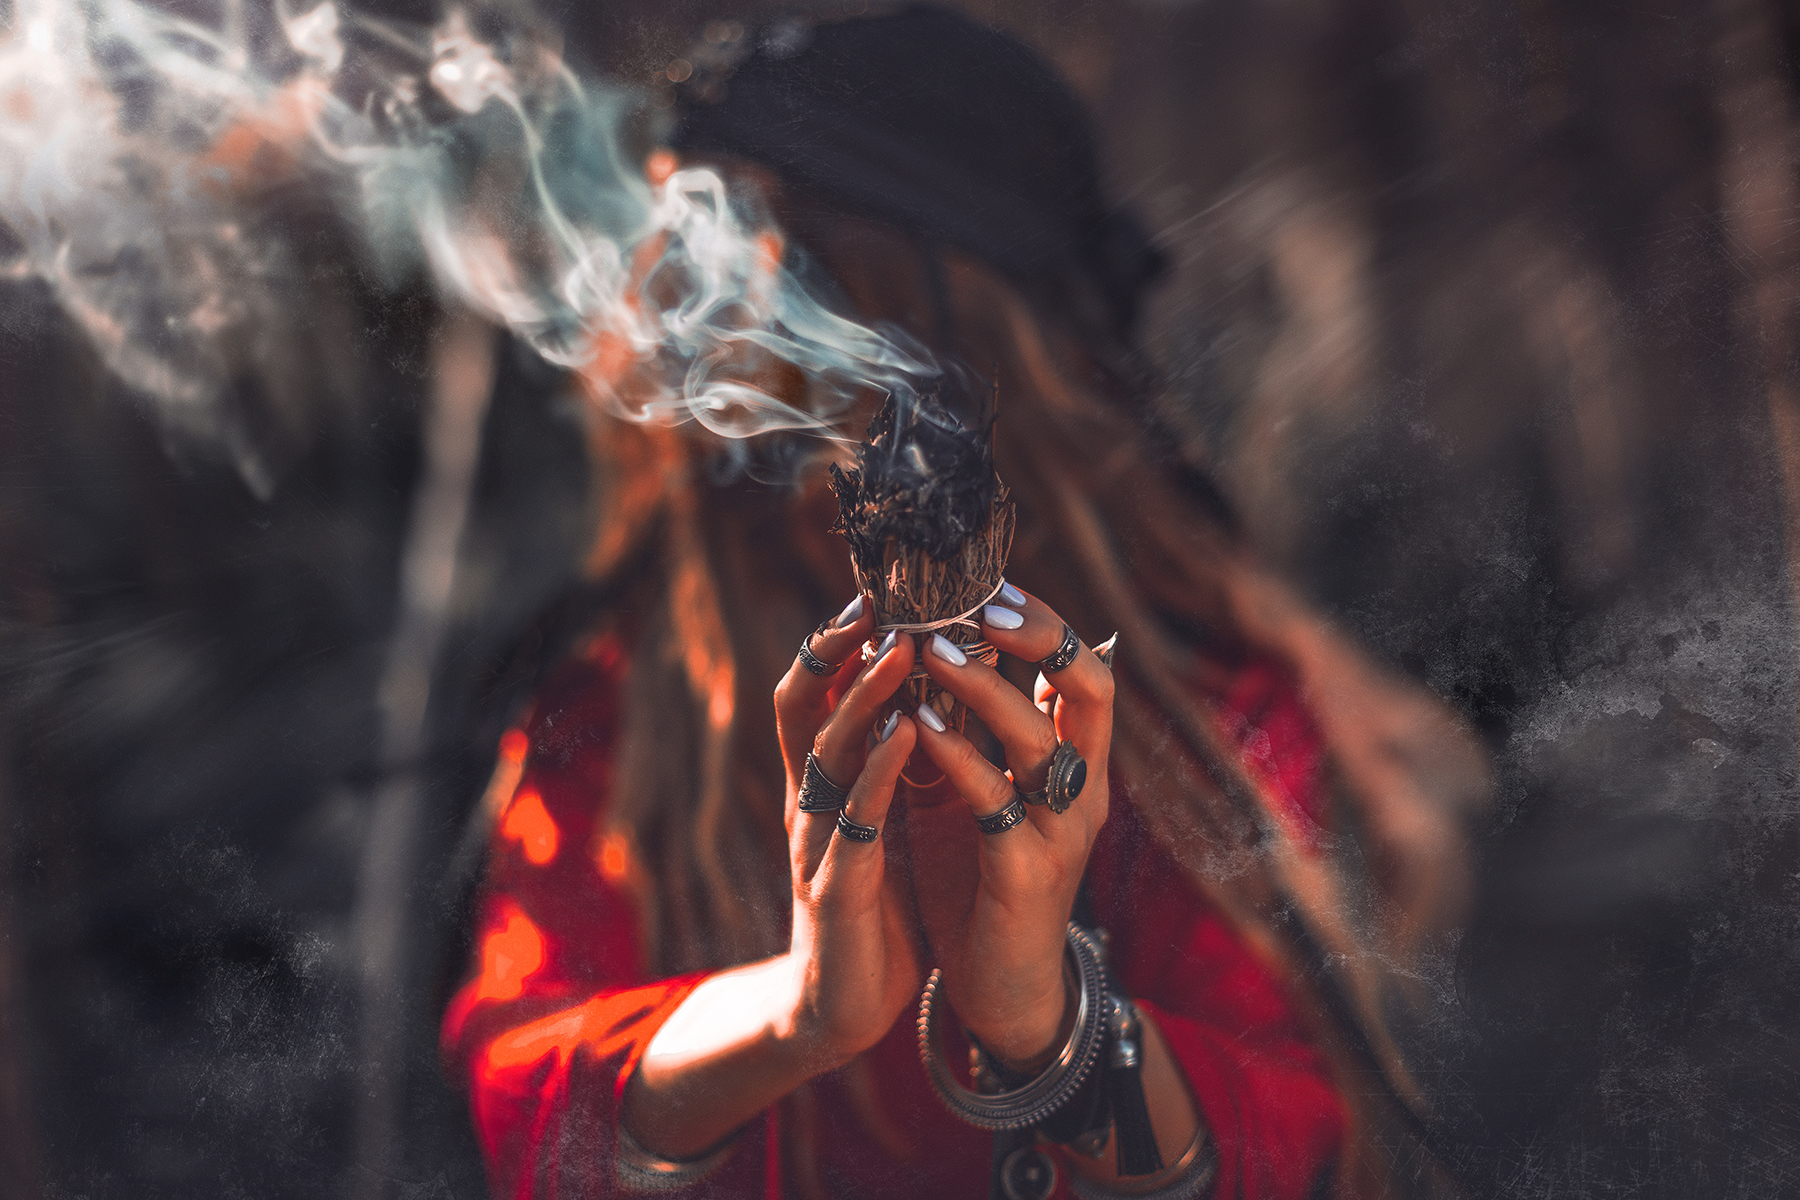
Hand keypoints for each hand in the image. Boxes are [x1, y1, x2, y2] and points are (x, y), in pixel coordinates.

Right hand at [773, 598, 924, 1067]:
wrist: (841, 1007)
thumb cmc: (872, 906)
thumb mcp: (878, 822)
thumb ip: (887, 763)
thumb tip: (923, 690)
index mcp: (823, 785)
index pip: (814, 693)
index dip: (836, 639)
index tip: (875, 588)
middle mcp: (810, 803)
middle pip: (807, 706)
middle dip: (841, 648)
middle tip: (882, 595)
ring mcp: (816, 844)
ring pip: (827, 753)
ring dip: (863, 698)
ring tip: (902, 647)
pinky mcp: (836, 891)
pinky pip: (856, 822)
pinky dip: (878, 775)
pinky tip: (906, 737)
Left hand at [904, 586, 1113, 1068]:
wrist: (1000, 992)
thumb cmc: (985, 881)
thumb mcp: (985, 793)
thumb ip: (978, 731)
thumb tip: (951, 645)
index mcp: (1076, 766)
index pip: (1086, 670)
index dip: (1044, 621)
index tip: (987, 583)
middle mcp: (1082, 792)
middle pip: (1091, 688)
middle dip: (1036, 635)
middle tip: (974, 602)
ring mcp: (1059, 834)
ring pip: (1037, 740)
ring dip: (981, 687)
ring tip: (926, 650)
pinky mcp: (1025, 878)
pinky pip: (994, 804)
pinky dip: (957, 759)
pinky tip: (915, 726)